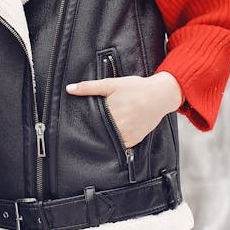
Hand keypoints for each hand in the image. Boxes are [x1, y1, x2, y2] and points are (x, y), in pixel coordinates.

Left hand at [65, 72, 182, 146]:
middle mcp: (119, 126)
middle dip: (92, 130)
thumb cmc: (136, 88)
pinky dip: (114, 142)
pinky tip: (110, 136)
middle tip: (82, 130)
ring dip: (102, 137)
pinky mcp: (134, 140)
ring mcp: (127, 135)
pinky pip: (120, 145)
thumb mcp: (111, 84)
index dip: (83, 123)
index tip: (75, 124)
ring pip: (108, 140)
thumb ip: (89, 87)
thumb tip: (69, 89)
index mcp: (110, 113)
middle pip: (99, 132)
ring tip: (97, 133)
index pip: (90, 122)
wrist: (160, 95)